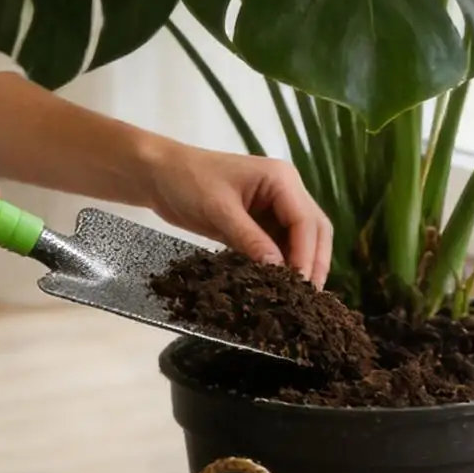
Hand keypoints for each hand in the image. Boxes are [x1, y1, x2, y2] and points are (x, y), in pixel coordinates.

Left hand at [147, 143, 332, 287]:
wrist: (159, 173)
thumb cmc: (187, 181)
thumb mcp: (218, 211)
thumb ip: (249, 239)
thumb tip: (278, 271)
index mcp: (281, 179)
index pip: (306, 221)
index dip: (307, 255)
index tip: (301, 287)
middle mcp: (285, 191)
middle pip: (314, 230)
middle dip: (314, 262)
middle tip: (308, 298)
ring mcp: (274, 206)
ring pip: (301, 240)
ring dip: (300, 265)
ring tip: (296, 298)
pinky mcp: (260, 221)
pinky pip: (280, 245)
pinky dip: (282, 264)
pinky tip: (277, 286)